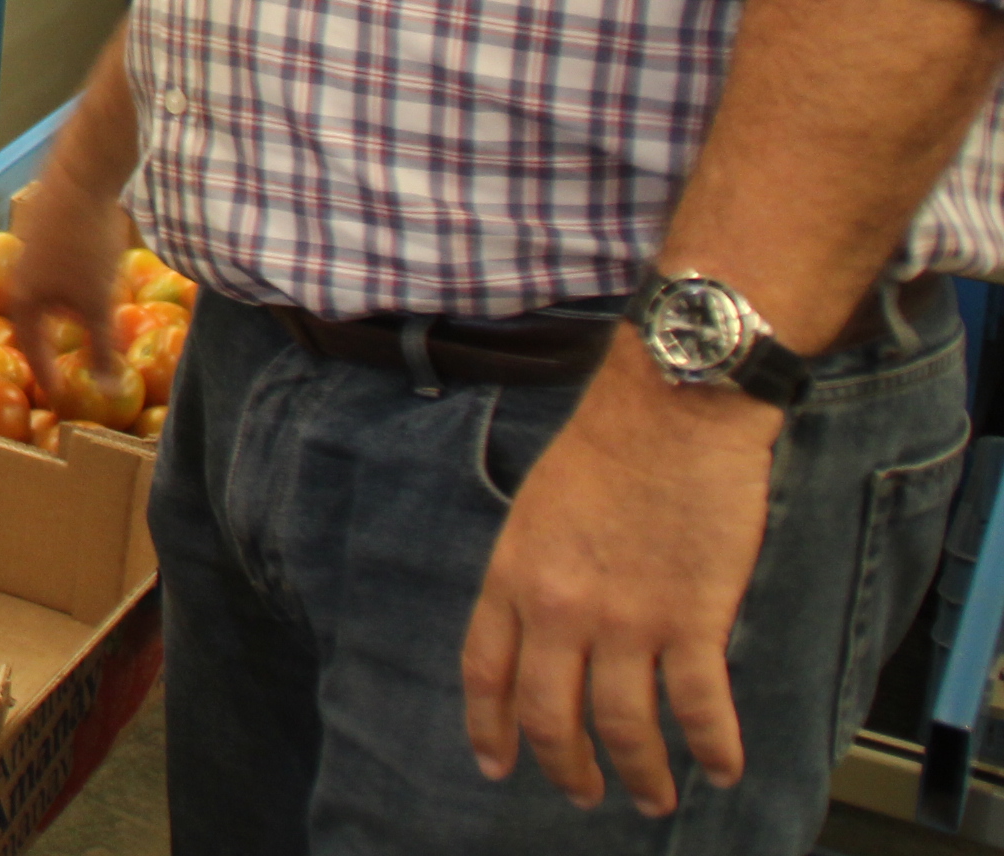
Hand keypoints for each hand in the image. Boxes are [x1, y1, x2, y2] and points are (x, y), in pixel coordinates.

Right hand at [8, 167, 131, 383]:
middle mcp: (20, 275)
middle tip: (67, 362)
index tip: (57, 396)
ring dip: (63, 309)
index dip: (46, 374)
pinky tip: (94, 276)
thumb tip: (104, 388)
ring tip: (82, 321)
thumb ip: (100, 347)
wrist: (81, 177)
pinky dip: (71, 283)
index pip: (32, 347)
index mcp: (24, 299)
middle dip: (52, 341)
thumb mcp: (98, 303)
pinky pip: (56, 267)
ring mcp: (30, 248)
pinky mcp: (46, 227)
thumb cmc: (85, 246)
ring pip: (46, 290)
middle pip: (35, 317)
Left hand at [461, 346, 783, 816]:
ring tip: (653, 799)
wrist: (672, 409)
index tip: (497, 765)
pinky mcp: (692, 620)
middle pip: (550, 716)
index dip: (490, 728)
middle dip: (565, 767)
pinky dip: (712, 749)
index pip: (486, 673)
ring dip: (641, 775)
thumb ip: (532, 575)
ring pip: (625, 728)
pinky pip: (700, 708)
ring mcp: (626, 620)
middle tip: (582, 794)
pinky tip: (721, 769)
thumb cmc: (608, 448)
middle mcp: (560, 609)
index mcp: (513, 577)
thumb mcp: (536, 511)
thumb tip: (537, 631)